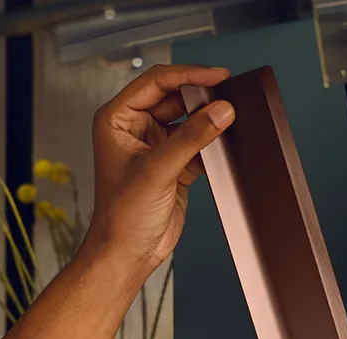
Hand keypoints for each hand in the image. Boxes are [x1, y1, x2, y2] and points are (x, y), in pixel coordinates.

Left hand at [85, 64, 235, 279]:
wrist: (128, 254)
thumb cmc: (121, 217)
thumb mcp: (157, 171)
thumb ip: (191, 138)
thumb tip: (219, 112)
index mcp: (118, 119)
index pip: (156, 82)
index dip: (188, 75)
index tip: (216, 75)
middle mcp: (135, 129)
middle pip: (175, 98)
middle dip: (201, 98)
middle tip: (228, 97)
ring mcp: (156, 147)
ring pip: (189, 121)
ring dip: (207, 122)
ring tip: (228, 120)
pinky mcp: (173, 166)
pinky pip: (198, 145)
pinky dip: (211, 145)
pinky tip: (223, 146)